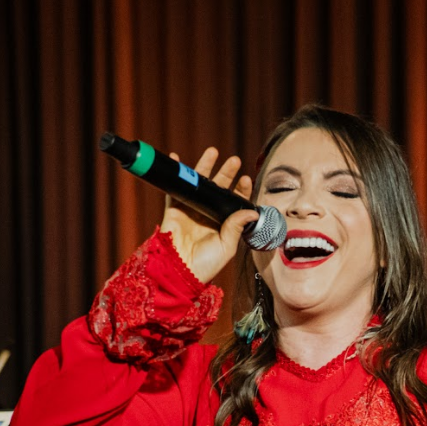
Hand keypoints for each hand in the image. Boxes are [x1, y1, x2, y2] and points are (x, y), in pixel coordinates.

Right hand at [160, 148, 258, 283]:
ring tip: (213, 152)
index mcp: (223, 224)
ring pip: (199, 184)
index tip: (246, 179)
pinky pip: (174, 188)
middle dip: (226, 173)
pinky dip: (175, 173)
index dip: (240, 190)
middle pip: (218, 188)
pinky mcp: (174, 210)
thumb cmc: (205, 266)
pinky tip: (176, 158)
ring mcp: (191, 210)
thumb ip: (237, 227)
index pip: (234, 202)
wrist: (180, 273)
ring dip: (204, 167)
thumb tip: (252, 212)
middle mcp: (208, 214)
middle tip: (234, 160)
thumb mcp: (227, 247)